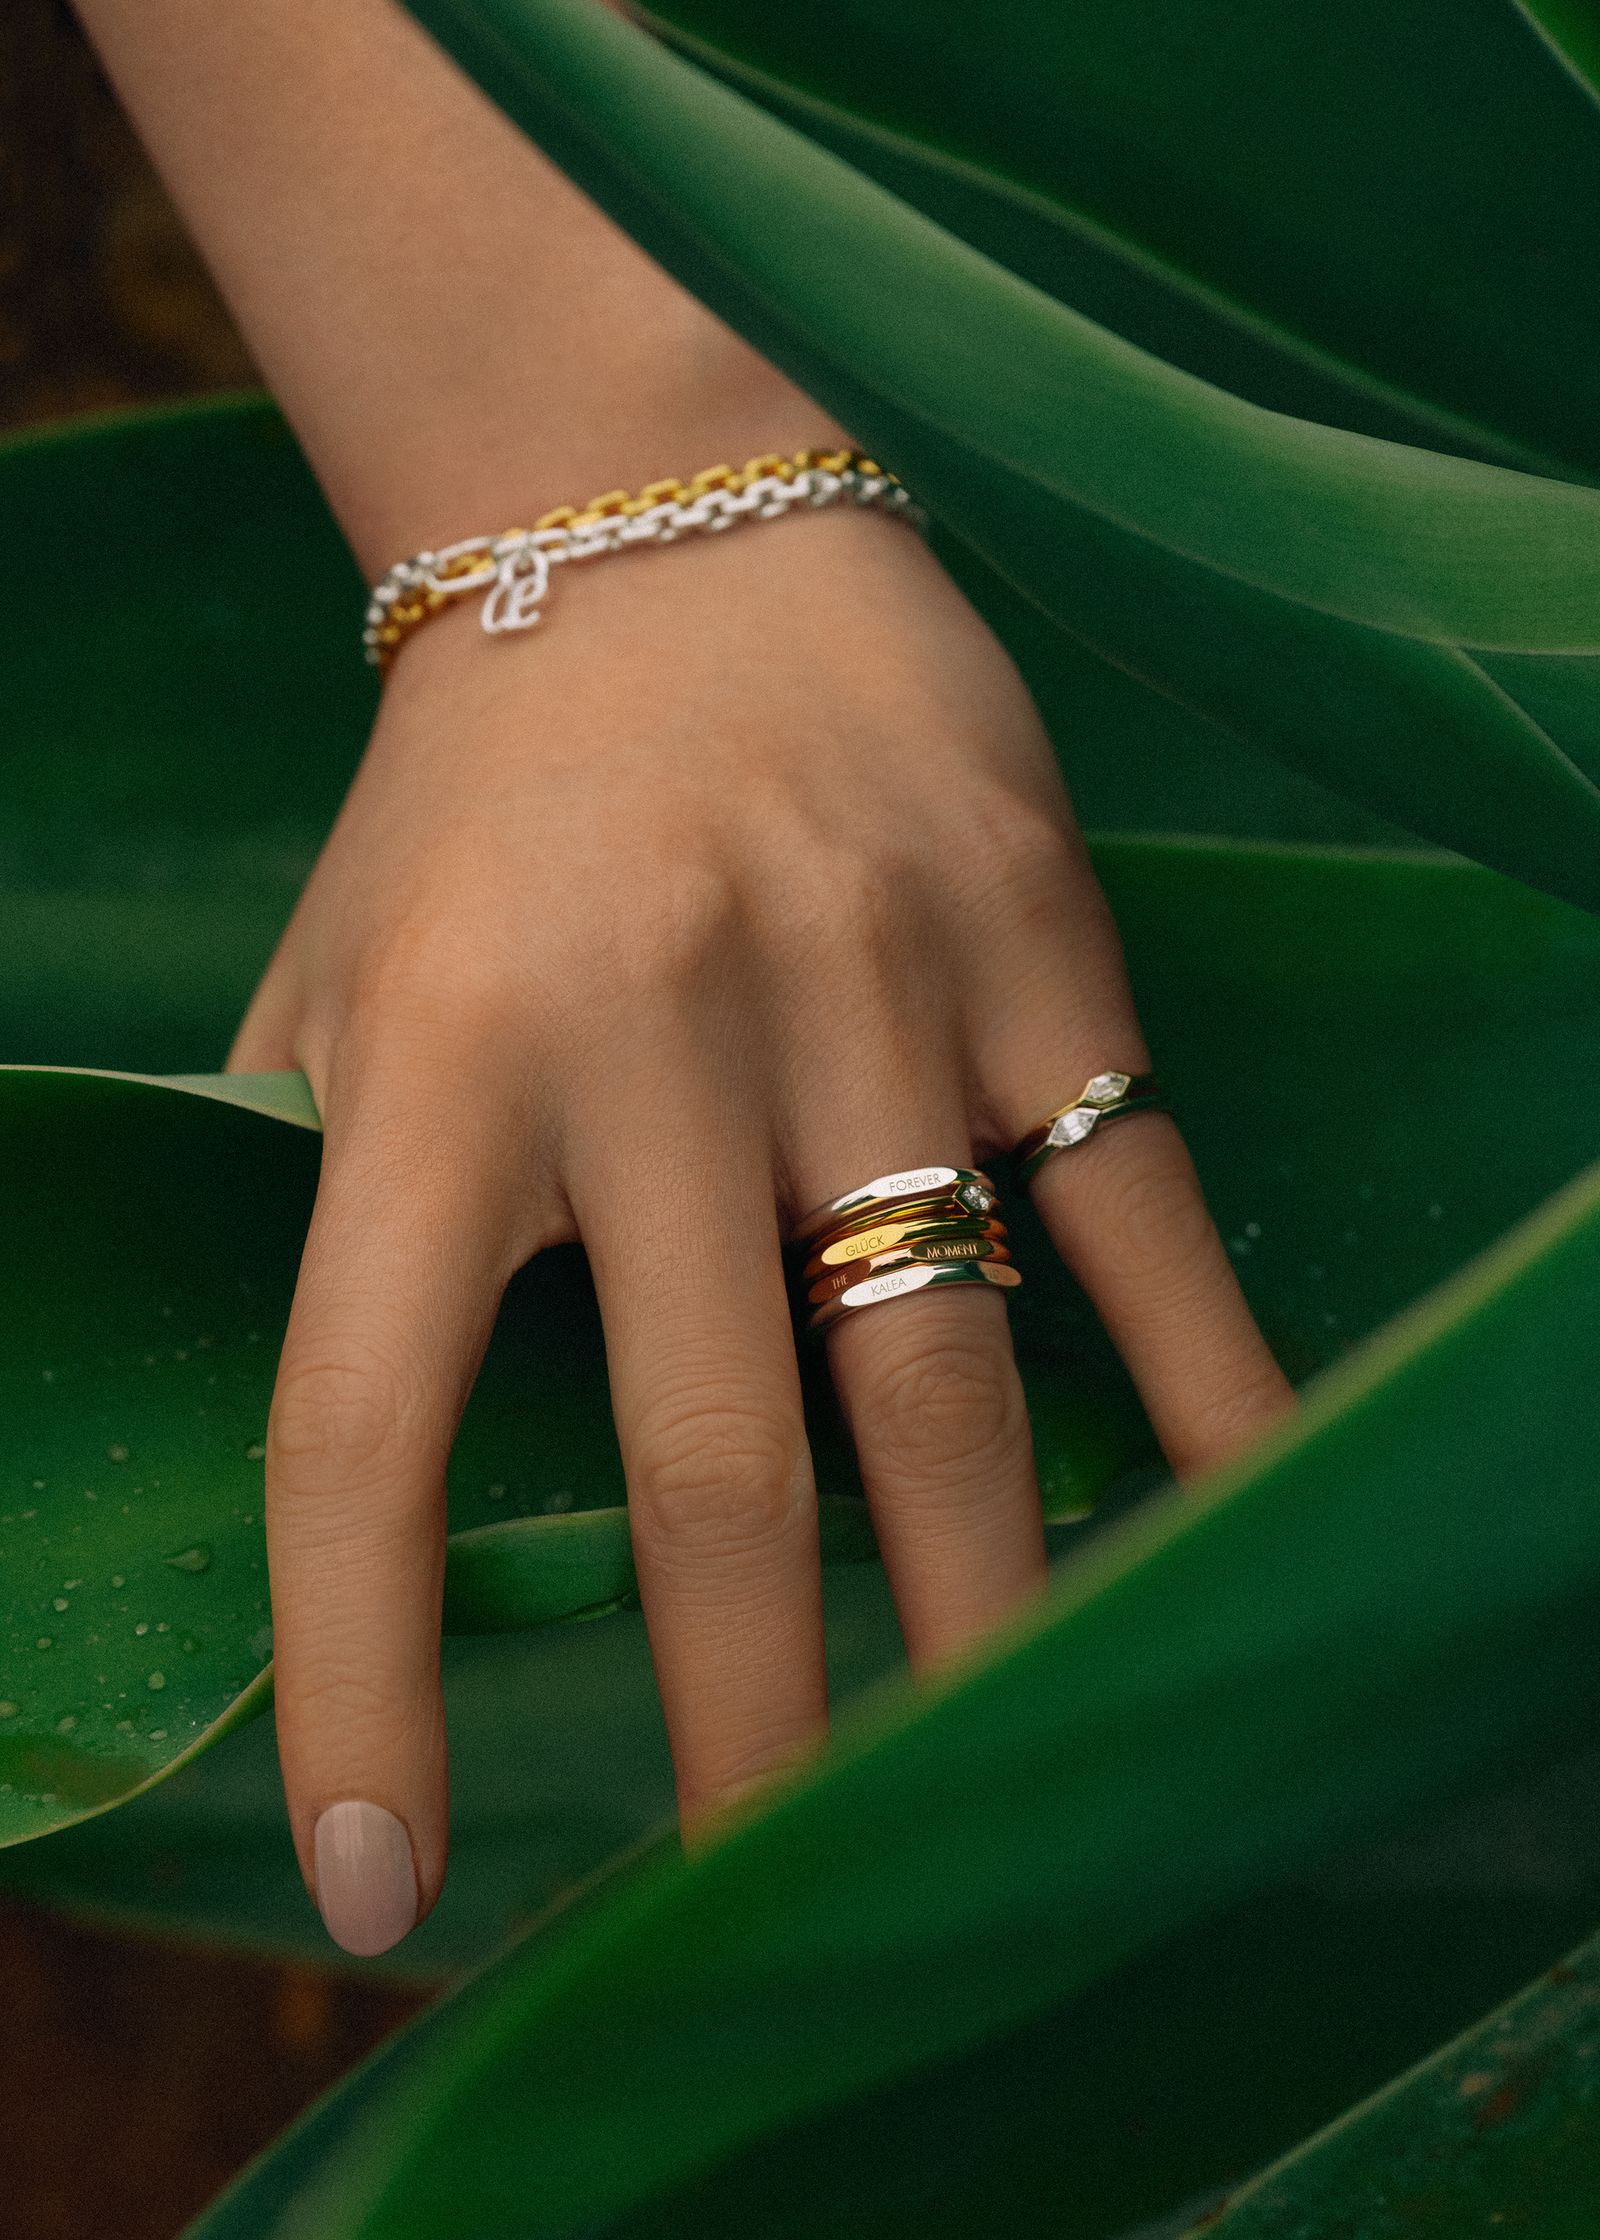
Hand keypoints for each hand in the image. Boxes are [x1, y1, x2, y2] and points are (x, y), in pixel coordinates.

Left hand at [226, 502, 1294, 1954]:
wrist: (666, 511)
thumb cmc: (478, 796)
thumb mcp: (336, 980)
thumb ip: (312, 1201)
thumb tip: (317, 1456)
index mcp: (437, 1065)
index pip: (365, 1424)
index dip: (358, 1670)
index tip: (375, 1884)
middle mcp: (656, 1041)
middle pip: (715, 1462)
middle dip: (747, 1723)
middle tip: (762, 1900)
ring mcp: (868, 995)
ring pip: (946, 1369)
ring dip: (975, 1614)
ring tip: (984, 1783)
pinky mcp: (1035, 947)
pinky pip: (1141, 1209)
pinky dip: (1200, 1386)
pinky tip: (1226, 1518)